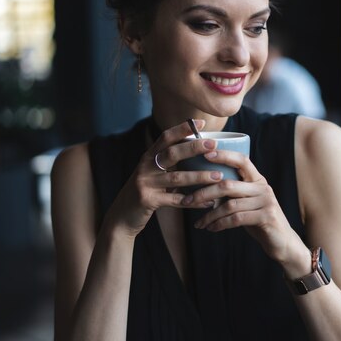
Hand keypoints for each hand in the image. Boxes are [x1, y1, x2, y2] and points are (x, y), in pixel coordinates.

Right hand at [105, 120, 223, 237]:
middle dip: (194, 147)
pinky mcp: (147, 200)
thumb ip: (169, 164)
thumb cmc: (145, 193)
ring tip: (218, 176)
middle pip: (172, 153)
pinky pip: (175, 200)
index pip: (165, 137)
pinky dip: (194, 201)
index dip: (183, 129)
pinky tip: (208, 202)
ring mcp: (145, 183)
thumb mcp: (153, 174)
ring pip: (176, 178)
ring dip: (199, 176)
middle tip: (214, 145)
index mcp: (148, 157)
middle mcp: (145, 167)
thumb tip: (197, 152)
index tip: (201, 123)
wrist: (121, 218)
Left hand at [181, 149, 303, 266]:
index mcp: (257, 179)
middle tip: (187, 201)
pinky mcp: (266, 217)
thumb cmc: (258, 220)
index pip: (241, 160)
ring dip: (210, 215)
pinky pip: (236, 219)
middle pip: (228, 184)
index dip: (224, 155)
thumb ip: (232, 194)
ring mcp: (266, 202)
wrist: (282, 242)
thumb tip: (202, 189)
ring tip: (199, 223)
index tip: (205, 154)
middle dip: (204, 192)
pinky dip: (220, 224)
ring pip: (230, 204)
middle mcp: (263, 187)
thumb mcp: (246, 203)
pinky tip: (211, 228)